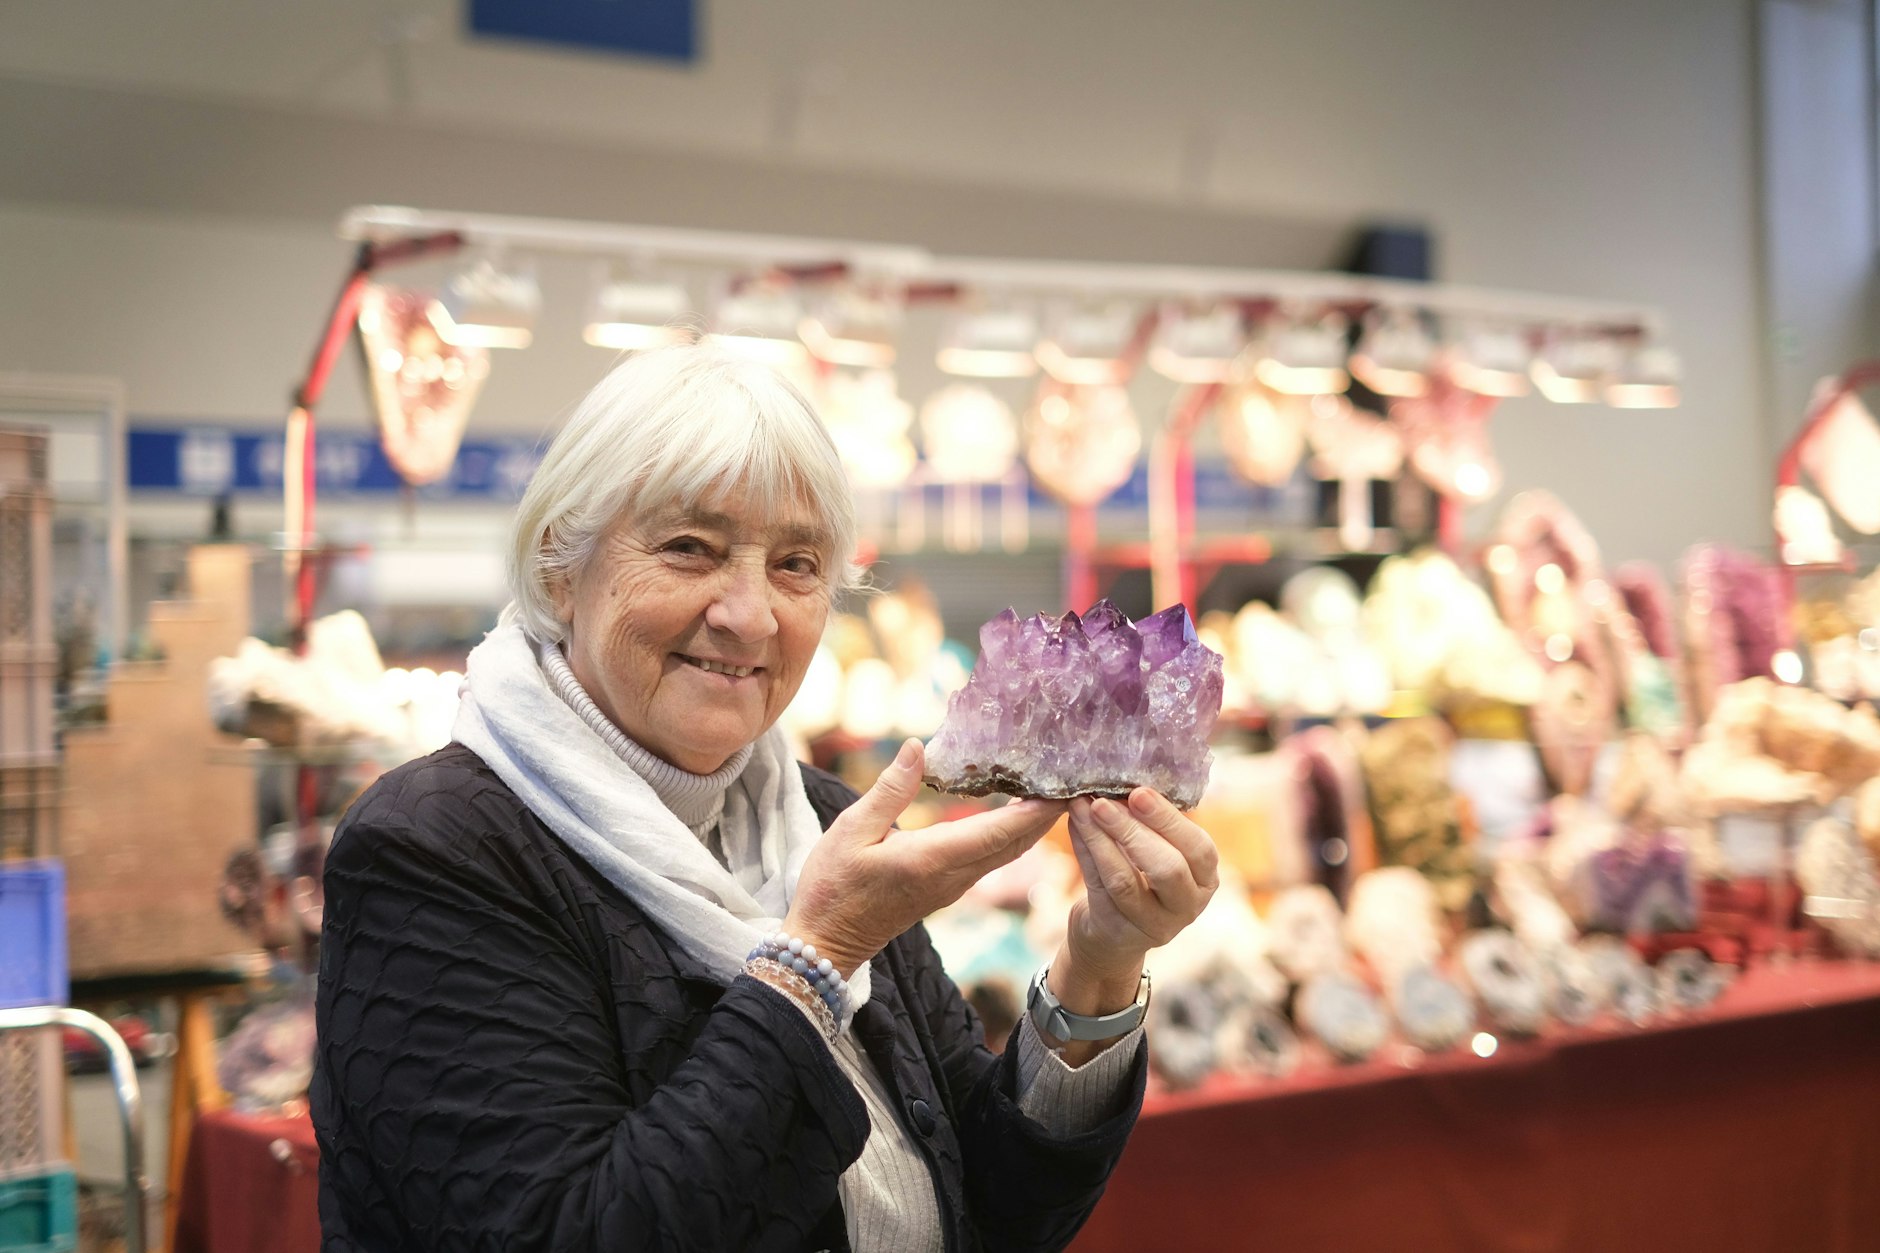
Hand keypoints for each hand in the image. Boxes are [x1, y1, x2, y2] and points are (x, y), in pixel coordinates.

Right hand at [784, 739, 1065, 975]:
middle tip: (1069, 776)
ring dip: (1032, 823)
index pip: (1000, 832)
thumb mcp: (851, 831)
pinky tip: (1012, 810)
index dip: (1037, 809)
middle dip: (1047, 813)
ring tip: (1048, 785)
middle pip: (1016, 843)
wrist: (825, 944)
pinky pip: (991, 859)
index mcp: (933, 859)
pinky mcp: (946, 889)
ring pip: (1007, 852)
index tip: (1064, 784)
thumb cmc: (832, 887)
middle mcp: (953, 876)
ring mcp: (953, 886)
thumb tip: (919, 747)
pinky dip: (1010, 833)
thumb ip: (890, 790)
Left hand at [1060, 789, 1218, 985]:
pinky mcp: (1119, 933)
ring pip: (1125, 881)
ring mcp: (1155, 926)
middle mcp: (1188, 906)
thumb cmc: (1140, 878)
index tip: (1138, 792)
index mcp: (1205, 879)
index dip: (1169, 820)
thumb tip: (1121, 778)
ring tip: (1081, 808)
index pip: (1199, 849)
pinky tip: (1075, 826)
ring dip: (1100, 839)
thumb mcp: (1156, 854)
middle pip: (1167, 868)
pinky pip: (1099, 889)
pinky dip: (1085, 854)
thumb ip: (1148, 824)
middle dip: (1133, 831)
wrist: (1113, 933)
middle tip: (1103, 801)